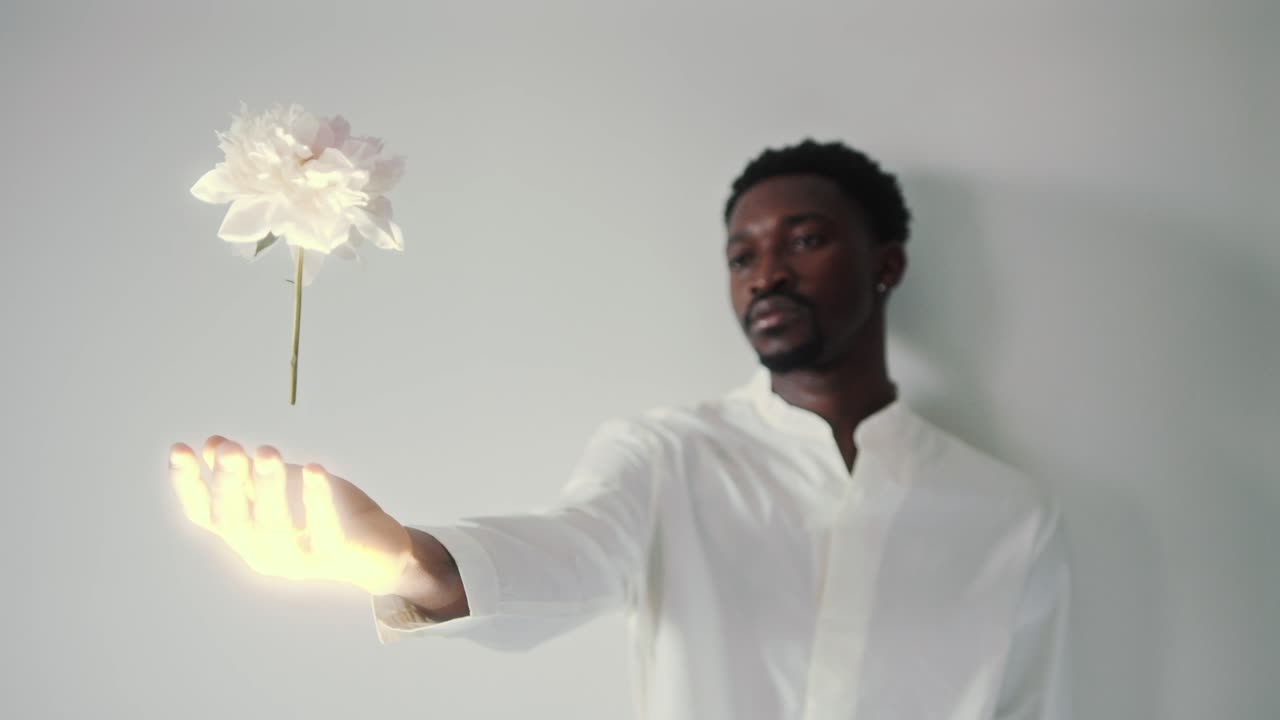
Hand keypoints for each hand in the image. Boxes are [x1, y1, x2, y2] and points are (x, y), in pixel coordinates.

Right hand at [168, 436, 413, 595]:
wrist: (379, 551)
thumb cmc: (325, 515)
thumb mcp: (284, 487)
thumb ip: (249, 471)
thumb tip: (212, 444)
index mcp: (244, 533)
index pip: (203, 512)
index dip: (187, 484)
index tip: (178, 449)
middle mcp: (261, 550)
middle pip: (233, 521)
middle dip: (228, 484)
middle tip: (228, 449)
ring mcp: (296, 559)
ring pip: (273, 526)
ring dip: (268, 488)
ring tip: (266, 451)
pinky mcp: (334, 556)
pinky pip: (323, 529)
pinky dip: (317, 500)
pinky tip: (314, 470)